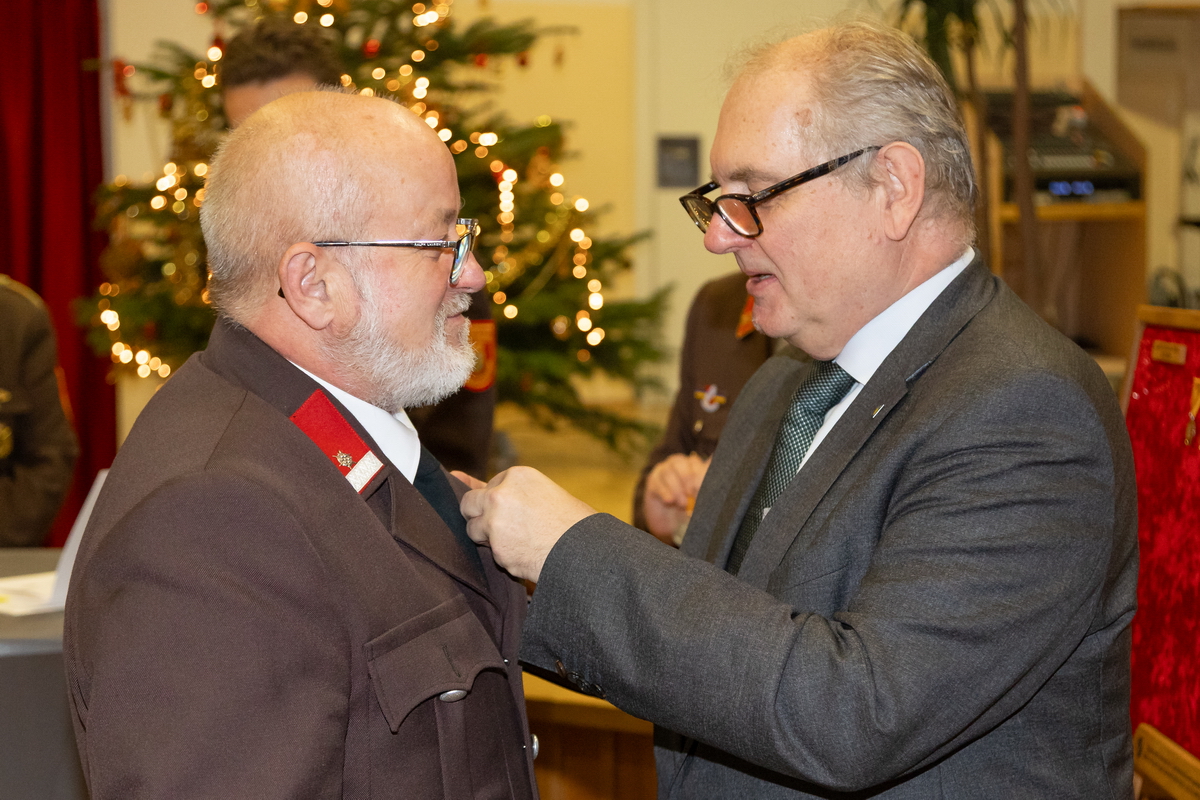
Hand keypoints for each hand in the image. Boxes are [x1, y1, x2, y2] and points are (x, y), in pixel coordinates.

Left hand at [456, 466, 595, 582]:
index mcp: (516, 476)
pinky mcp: (496, 549)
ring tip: (520, 540)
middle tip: (504, 526)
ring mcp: (495, 523)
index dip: (499, 502)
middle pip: (469, 504)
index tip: (512, 511)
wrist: (585, 551)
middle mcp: (500, 495)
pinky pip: (491, 553)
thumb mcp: (541, 493)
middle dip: (481, 516)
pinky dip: (505, 556)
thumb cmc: (570, 521)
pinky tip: (526, 553)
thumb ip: (501, 487)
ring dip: (489, 538)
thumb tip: (454, 476)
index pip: (489, 485)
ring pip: (473, 530)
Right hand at [643, 453, 709, 543]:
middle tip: (693, 496)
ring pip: (669, 471)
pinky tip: (669, 501)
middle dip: (689, 480)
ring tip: (682, 504)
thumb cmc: (691, 510)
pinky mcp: (653, 480)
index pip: (698, 462)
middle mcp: (679, 464)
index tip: (702, 491)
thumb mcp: (702, 501)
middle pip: (683, 462)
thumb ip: (708, 488)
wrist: (672, 526)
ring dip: (676, 488)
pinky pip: (657, 481)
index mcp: (695, 465)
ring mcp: (664, 470)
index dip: (700, 475)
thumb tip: (719, 474)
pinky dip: (665, 492)